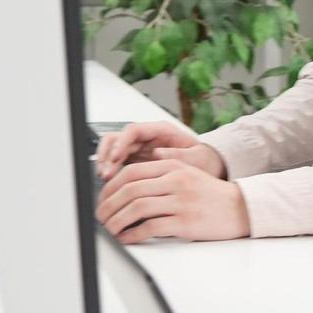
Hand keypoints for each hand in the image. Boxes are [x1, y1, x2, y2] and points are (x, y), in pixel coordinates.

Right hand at [94, 122, 224, 179]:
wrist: (207, 168)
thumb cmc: (203, 161)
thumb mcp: (196, 158)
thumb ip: (177, 155)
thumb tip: (157, 153)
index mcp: (162, 131)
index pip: (134, 130)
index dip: (122, 142)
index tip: (116, 157)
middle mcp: (148, 137)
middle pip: (118, 138)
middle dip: (108, 154)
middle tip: (106, 173)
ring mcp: (141, 148)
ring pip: (114, 148)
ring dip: (106, 162)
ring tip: (105, 178)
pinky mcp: (137, 160)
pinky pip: (118, 161)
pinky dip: (111, 169)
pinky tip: (110, 181)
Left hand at [95, 158, 248, 242]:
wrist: (241, 208)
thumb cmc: (212, 195)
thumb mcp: (188, 173)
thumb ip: (162, 172)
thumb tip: (130, 181)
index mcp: (173, 167)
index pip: (131, 172)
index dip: (110, 187)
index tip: (103, 199)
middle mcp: (176, 181)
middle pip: (130, 190)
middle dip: (108, 205)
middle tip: (100, 216)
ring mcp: (181, 202)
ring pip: (136, 209)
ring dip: (117, 221)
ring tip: (109, 229)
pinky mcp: (185, 222)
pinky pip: (150, 228)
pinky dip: (133, 235)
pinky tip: (127, 238)